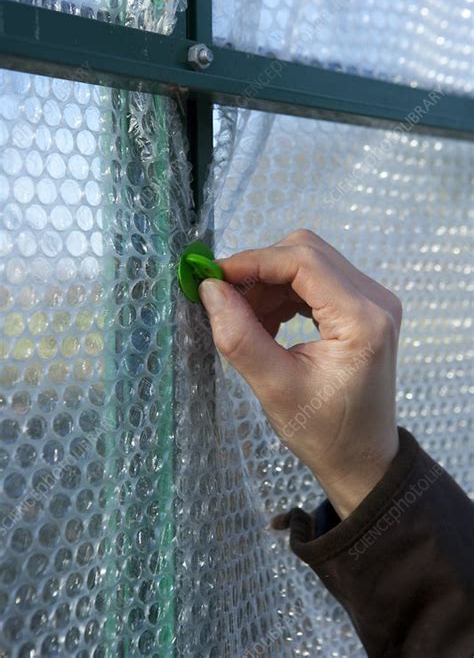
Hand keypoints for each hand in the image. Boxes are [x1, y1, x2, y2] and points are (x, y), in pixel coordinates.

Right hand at [199, 229, 401, 518]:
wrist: (362, 458)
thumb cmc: (325, 433)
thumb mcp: (275, 389)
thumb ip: (239, 336)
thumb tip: (210, 289)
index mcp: (362, 320)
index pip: (304, 262)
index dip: (254, 261)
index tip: (213, 277)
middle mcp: (375, 300)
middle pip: (307, 253)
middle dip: (260, 270)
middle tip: (227, 300)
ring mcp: (372, 301)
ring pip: (309, 263)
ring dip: (270, 284)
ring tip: (248, 322)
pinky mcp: (362, 308)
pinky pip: (315, 280)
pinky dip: (284, 294)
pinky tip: (268, 323)